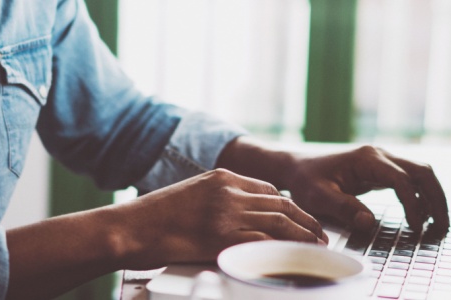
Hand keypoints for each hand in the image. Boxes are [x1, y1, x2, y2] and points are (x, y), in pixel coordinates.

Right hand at [115, 169, 326, 268]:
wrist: (129, 228)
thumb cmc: (153, 218)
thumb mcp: (191, 195)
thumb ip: (218, 200)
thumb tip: (240, 217)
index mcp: (221, 177)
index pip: (268, 190)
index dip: (291, 207)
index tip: (301, 219)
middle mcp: (228, 191)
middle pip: (281, 205)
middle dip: (306, 221)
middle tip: (320, 235)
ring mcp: (227, 214)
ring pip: (280, 222)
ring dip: (303, 236)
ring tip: (316, 248)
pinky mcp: (222, 237)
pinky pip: (264, 242)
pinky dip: (284, 251)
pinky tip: (294, 258)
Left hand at [216, 138, 448, 238]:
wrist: (297, 168)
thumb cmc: (306, 181)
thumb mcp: (319, 197)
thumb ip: (344, 208)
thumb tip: (369, 222)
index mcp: (367, 159)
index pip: (402, 180)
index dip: (413, 205)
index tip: (416, 227)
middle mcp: (380, 155)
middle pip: (422, 172)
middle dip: (436, 198)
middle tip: (443, 226)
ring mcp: (383, 161)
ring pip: (421, 174)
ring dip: (434, 197)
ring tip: (439, 224)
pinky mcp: (382, 170)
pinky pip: (411, 180)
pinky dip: (422, 196)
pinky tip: (423, 216)